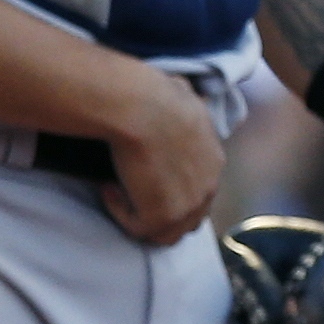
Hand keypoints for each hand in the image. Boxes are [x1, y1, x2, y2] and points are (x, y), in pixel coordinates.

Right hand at [102, 69, 224, 242]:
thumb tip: (182, 89)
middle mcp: (208, 188)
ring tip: (118, 192)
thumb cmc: (155, 93)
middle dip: (160, 212)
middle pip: (188, 220)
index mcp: (215, 161)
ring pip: (165, 234)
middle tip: (132, 195)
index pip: (201, 194)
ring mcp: (188, 206)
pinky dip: (120, 213)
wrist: (142, 107)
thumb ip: (188, 103)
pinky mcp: (163, 217)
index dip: (175, 193)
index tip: (148, 180)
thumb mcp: (184, 95)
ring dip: (140, 217)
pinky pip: (138, 229)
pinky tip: (108, 189)